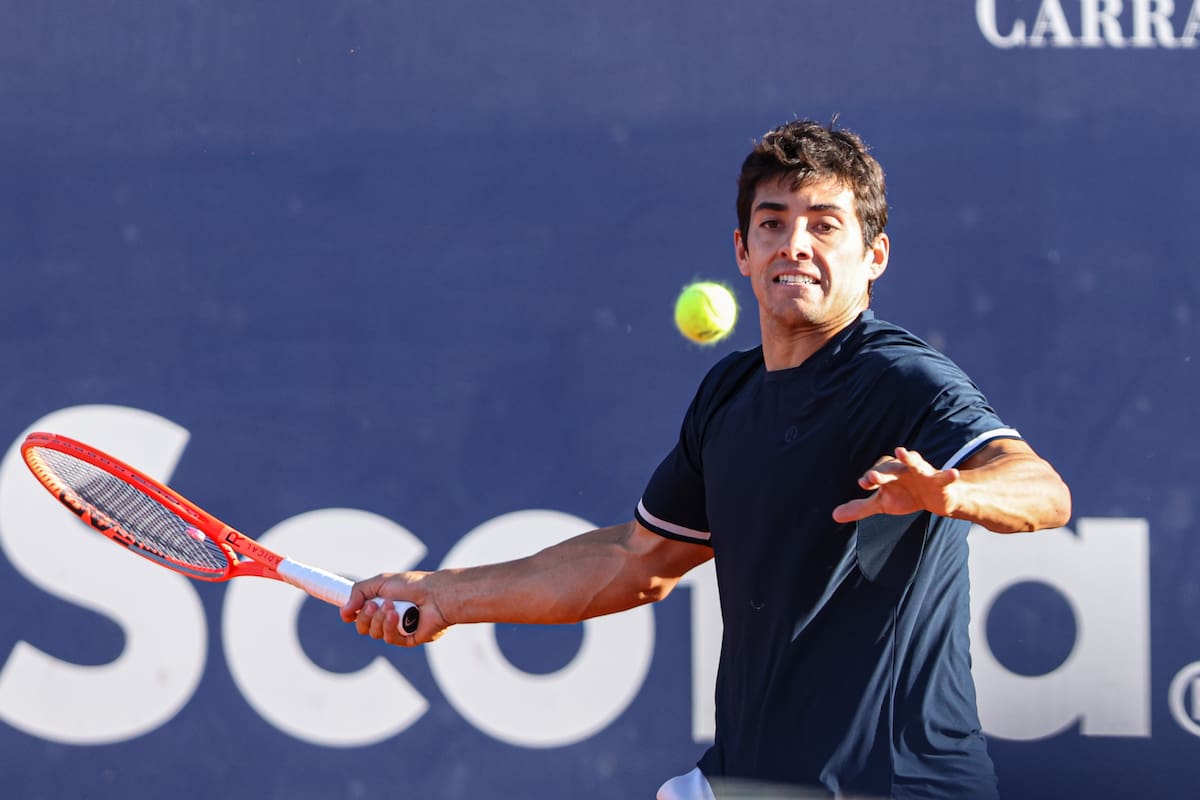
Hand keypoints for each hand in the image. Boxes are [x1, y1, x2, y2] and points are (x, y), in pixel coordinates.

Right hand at [340, 571, 449, 646]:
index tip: (347, 612)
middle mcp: (387, 617)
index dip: (351, 614)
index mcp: (381, 603)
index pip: (358, 614)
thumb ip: (358, 592)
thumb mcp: (380, 582)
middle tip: (374, 604)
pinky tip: (397, 616)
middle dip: (365, 616)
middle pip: (362, 627)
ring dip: (379, 619)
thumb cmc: (412, 585)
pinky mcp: (407, 639)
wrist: (436, 594)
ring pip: (374, 633)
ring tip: (392, 606)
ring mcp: (397, 629)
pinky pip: (389, 639)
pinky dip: (390, 627)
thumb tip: (344, 611)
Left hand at [831, 447, 961, 523]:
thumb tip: (834, 515)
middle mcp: (903, 469)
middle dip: (881, 472)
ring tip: (901, 450)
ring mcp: (921, 473)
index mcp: (888, 474)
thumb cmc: (906, 495)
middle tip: (871, 477)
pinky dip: (948, 475)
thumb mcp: (882, 503)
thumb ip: (859, 508)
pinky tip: (953, 472)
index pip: (875, 474)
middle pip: (890, 468)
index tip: (864, 484)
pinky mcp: (939, 480)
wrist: (937, 498)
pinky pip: (944, 476)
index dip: (870, 479)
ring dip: (908, 458)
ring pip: (914, 463)